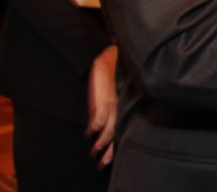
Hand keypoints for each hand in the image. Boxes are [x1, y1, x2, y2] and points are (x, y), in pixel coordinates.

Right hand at [87, 45, 118, 168]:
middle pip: (117, 133)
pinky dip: (94, 127)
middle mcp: (121, 106)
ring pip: (109, 129)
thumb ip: (118, 101)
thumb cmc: (118, 69)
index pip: (125, 127)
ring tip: (95, 153)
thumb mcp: (122, 87)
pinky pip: (99, 117)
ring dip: (102, 143)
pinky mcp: (102, 98)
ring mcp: (112, 103)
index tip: (114, 157)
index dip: (119, 143)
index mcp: (127, 104)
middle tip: (103, 163)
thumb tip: (108, 118)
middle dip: (110, 150)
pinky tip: (89, 133)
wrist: (112, 54)